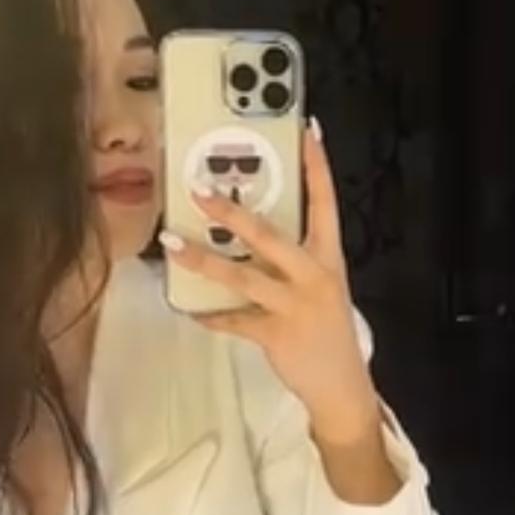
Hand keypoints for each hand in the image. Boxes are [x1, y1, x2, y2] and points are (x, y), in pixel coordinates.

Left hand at [158, 117, 379, 444]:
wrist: (341, 385)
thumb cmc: (326, 330)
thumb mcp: (322, 286)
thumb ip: (293, 259)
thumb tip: (249, 232)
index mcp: (328, 257)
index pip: (325, 202)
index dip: (316, 166)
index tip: (305, 129)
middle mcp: (313, 275)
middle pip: (269, 235)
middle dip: (231, 212)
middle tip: (198, 188)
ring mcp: (294, 305)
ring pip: (242, 276)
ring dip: (203, 259)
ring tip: (172, 243)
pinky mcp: (276, 334)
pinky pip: (233, 321)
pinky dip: (210, 316)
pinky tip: (190, 310)